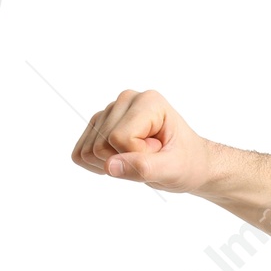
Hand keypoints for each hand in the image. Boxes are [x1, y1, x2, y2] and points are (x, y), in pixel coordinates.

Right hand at [71, 90, 212, 192]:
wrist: (189, 163)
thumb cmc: (187, 164)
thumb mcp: (173, 170)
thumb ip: (143, 167)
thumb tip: (109, 166)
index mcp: (147, 102)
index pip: (120, 138)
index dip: (140, 157)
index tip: (161, 152)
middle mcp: (125, 100)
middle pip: (101, 145)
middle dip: (127, 161)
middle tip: (153, 156)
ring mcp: (110, 112)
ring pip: (89, 151)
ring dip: (116, 164)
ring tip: (141, 156)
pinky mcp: (99, 126)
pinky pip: (81, 154)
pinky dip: (100, 167)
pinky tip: (123, 161)